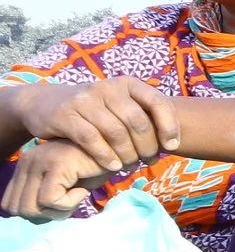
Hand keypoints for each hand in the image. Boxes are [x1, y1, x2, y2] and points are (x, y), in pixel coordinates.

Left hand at [2, 140, 108, 217]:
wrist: (119, 151)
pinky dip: (69, 203)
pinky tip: (82, 190)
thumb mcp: (64, 186)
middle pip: (19, 209)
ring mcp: (39, 162)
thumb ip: (46, 198)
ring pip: (32, 208)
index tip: (60, 204)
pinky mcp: (55, 165)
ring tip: (76, 195)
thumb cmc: (95, 169)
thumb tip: (35, 219)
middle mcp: (27, 163)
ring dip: (58, 210)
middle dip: (46, 215)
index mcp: (25, 167)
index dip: (35, 213)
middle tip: (70, 203)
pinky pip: (51, 200)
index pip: (10, 204)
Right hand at [8, 79, 178, 172]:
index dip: (169, 126)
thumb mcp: (119, 106)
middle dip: (147, 146)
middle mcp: (108, 87)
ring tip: (131, 165)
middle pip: (137, 122)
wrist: (45, 104)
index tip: (172, 146)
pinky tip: (112, 167)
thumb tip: (172, 144)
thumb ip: (143, 118)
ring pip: (116, 132)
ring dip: (127, 154)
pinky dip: (105, 156)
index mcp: (128, 84)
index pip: (158, 102)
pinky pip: (91, 139)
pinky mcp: (66, 114)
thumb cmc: (94, 111)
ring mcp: (85, 99)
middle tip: (148, 161)